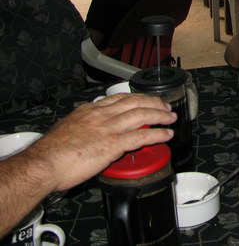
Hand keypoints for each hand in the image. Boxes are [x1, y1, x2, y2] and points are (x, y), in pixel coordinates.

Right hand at [25, 93, 175, 190]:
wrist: (43, 164)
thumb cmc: (50, 153)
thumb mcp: (68, 130)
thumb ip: (84, 127)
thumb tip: (92, 133)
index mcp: (90, 111)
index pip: (119, 99)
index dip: (137, 98)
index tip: (146, 100)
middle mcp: (101, 115)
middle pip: (135, 102)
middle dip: (154, 103)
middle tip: (165, 106)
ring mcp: (109, 128)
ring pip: (142, 115)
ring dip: (161, 115)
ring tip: (171, 118)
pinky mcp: (113, 144)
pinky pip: (142, 136)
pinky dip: (157, 134)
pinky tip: (166, 135)